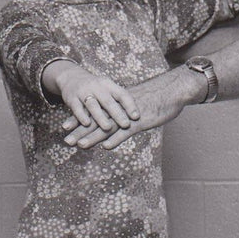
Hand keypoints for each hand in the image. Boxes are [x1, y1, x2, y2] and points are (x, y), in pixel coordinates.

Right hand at [49, 63, 140, 136]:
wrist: (71, 78)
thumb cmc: (96, 89)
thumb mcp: (108, 89)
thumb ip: (119, 101)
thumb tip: (138, 117)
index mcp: (109, 85)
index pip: (122, 94)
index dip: (130, 105)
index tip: (137, 117)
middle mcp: (97, 87)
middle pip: (108, 101)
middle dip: (117, 113)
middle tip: (126, 125)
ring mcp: (84, 92)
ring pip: (93, 105)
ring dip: (100, 117)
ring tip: (107, 127)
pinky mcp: (71, 98)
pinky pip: (77, 108)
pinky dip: (81, 116)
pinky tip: (87, 124)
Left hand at [66, 67, 199, 149]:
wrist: (173, 90)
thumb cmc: (158, 98)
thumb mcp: (137, 103)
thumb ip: (126, 110)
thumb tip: (120, 115)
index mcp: (117, 105)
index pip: (94, 113)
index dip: (79, 120)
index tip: (66, 126)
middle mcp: (119, 110)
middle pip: (96, 121)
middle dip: (80, 131)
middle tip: (65, 140)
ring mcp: (129, 116)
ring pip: (107, 127)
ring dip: (92, 137)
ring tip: (79, 145)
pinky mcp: (141, 122)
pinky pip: (126, 132)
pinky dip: (116, 139)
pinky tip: (106, 147)